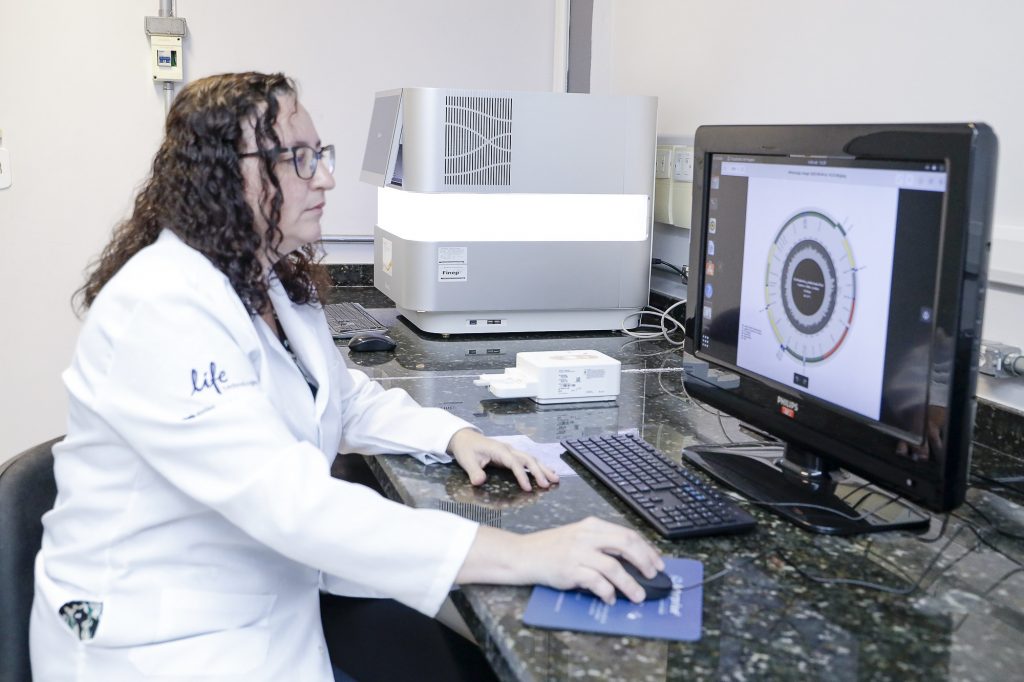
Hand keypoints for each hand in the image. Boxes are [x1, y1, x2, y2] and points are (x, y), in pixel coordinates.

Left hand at [446, 428, 558, 491]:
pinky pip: (527, 460)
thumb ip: (474, 471)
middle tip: (549, 485)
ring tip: (555, 479)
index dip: (522, 476)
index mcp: (499, 450)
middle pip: (528, 459)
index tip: (527, 488)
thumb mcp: (466, 460)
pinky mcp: (511, 455)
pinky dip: (539, 466)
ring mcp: (511, 451)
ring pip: (531, 458)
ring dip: (543, 468)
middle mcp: (508, 449)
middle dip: (539, 472)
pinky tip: (547, 472)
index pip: (514, 463)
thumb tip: (480, 482)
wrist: (464, 438)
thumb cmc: (466, 449)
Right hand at [456, 517, 664, 604]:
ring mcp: (578, 553)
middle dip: (644, 562)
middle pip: (625, 545)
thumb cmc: (552, 548)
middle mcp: (587, 536)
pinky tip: (610, 598)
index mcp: (592, 525)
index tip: (657, 562)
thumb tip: (631, 559)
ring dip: (630, 584)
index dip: (646, 549)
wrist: (524, 554)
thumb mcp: (579, 536)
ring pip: (614, 567)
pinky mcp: (570, 570)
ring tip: (638, 596)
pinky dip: (607, 592)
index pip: (627, 534)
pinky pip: (596, 582)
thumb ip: (601, 543)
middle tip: (653, 576)